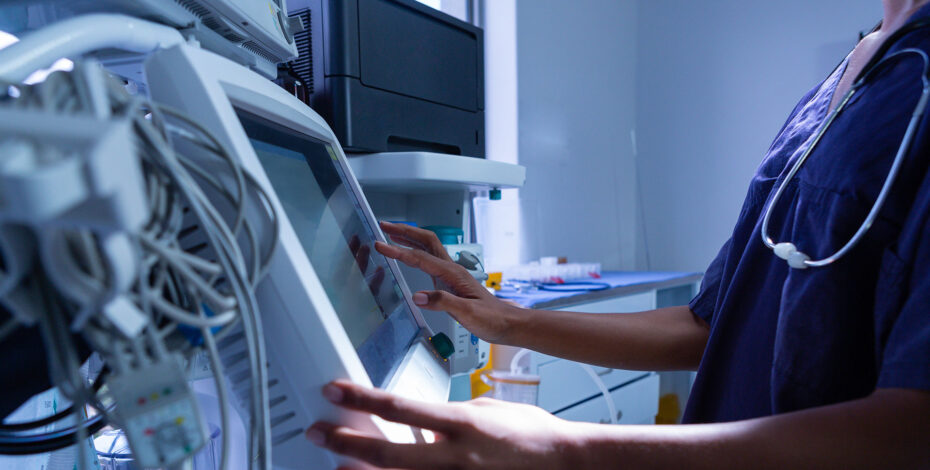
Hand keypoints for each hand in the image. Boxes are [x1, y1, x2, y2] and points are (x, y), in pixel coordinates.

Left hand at [307, 380, 581, 469]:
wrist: (566, 463)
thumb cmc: (530, 435)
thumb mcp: (486, 411)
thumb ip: (448, 417)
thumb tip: (419, 420)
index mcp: (462, 423)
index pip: (400, 407)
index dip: (361, 400)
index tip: (334, 392)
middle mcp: (456, 457)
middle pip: (386, 452)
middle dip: (345, 443)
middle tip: (318, 433)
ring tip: (336, 466)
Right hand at [375, 222, 515, 342]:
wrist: (507, 323)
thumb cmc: (491, 319)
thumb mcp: (467, 313)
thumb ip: (443, 303)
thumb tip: (418, 297)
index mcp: (453, 274)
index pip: (420, 258)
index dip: (398, 250)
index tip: (381, 245)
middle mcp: (452, 269)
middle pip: (425, 241)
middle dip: (404, 231)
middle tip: (384, 226)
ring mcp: (451, 274)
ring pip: (428, 247)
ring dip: (409, 238)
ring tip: (391, 234)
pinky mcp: (450, 281)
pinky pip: (429, 260)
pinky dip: (416, 252)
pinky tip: (409, 256)